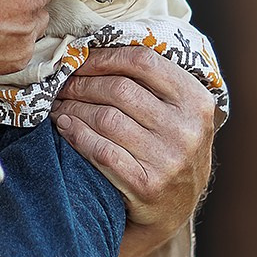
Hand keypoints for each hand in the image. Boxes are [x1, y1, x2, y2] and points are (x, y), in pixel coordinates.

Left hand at [53, 49, 217, 256]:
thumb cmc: (169, 148)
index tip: (81, 59)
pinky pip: (100, 150)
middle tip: (62, 84)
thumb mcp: (180, 112)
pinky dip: (77, 135)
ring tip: (60, 105)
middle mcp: (186, 129)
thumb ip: (154, 81)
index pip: (144, 61)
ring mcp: (168, 160)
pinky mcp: (147, 186)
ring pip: (105, 118)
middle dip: (82, 83)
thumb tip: (99, 46)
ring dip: (73, 108)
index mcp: (196, 101)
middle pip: (119, 88)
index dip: (105, 56)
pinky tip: (65, 128)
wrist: (175, 210)